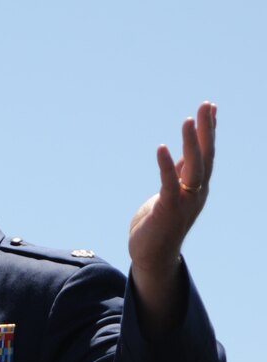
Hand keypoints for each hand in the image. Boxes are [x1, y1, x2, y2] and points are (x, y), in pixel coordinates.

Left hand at [128, 102, 216, 334]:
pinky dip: (166, 165)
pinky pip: (169, 183)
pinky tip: (161, 148)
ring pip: (193, 167)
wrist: (151, 257)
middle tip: (206, 105)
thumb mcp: (168, 195)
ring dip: (192, 143)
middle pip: (205, 156)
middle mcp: (196, 192)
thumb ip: (176, 177)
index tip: (210, 108)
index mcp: (196, 187)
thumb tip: (180, 158)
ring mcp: (184, 201)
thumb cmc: (158, 226)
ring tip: (189, 120)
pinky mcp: (168, 209)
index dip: (208, 131)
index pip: (205, 154)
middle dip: (206, 130)